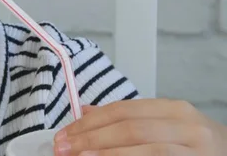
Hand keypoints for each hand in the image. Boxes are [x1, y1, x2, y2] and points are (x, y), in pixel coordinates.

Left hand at [53, 99, 226, 155]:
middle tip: (65, 147)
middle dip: (91, 137)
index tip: (65, 133)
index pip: (122, 110)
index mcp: (174, 110)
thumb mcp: (164, 125)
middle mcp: (187, 126)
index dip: (89, 122)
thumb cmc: (196, 147)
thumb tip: (85, 113)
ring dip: (106, 152)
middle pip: (129, 127)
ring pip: (144, 147)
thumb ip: (128, 119)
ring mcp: (195, 150)